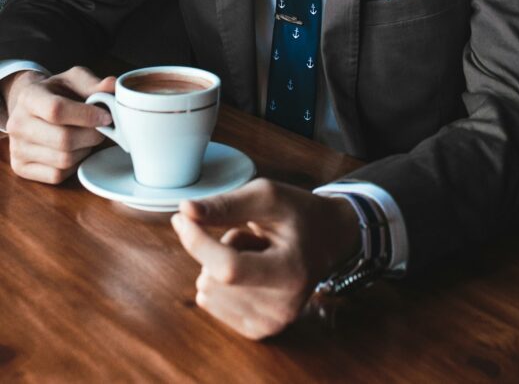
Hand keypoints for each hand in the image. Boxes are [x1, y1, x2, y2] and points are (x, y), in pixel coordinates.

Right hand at [3, 66, 114, 183]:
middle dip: (92, 136)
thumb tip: (112, 84)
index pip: (57, 110)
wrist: (34, 108)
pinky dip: (74, 165)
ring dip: (85, 150)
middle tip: (101, 129)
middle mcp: (18, 124)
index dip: (88, 116)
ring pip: (64, 159)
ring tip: (86, 138)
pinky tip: (76, 151)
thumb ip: (94, 83)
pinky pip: (58, 174)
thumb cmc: (59, 93)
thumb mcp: (74, 81)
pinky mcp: (22, 168)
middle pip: (64, 139)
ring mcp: (17, 148)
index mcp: (29, 97)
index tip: (107, 117)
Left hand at [172, 179, 359, 339]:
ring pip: (207, 289)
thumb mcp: (267, 196)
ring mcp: (271, 323)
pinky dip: (221, 281)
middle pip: (212, 279)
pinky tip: (251, 270)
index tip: (181, 218)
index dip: (197, 242)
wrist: (328, 239)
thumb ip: (226, 205)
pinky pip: (210, 302)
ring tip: (255, 253)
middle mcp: (283, 307)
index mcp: (291, 272)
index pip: (228, 268)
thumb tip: (185, 211)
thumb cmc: (298, 213)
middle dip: (220, 248)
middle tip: (253, 238)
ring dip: (221, 264)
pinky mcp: (258, 330)